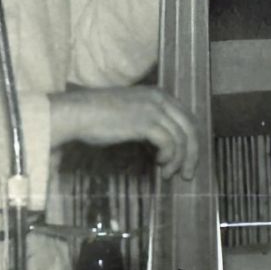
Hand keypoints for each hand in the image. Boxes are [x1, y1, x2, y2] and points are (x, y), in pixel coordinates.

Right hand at [49, 87, 200, 178]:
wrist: (78, 112)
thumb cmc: (98, 116)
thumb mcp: (132, 113)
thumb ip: (150, 122)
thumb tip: (163, 146)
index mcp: (159, 94)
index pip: (187, 118)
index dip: (191, 141)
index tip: (188, 159)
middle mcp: (160, 99)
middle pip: (190, 129)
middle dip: (192, 154)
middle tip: (187, 174)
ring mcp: (154, 110)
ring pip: (181, 139)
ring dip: (178, 161)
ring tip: (168, 174)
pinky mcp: (146, 123)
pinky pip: (169, 143)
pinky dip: (168, 157)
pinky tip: (159, 164)